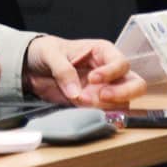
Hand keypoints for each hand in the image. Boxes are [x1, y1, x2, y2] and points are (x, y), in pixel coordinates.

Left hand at [23, 36, 144, 107]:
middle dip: (123, 92)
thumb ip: (63, 70)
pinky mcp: (94, 105)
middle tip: (102, 96)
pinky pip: (108, 113)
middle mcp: (109, 72)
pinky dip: (100, 115)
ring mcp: (104, 90)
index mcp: (102, 52)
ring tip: (81, 101)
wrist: (31, 67)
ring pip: (123, 102)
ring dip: (106, 106)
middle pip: (135, 84)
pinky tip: (85, 110)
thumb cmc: (45, 52)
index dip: (111, 72)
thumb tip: (75, 91)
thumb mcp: (50, 53)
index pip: (121, 63)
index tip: (93, 78)